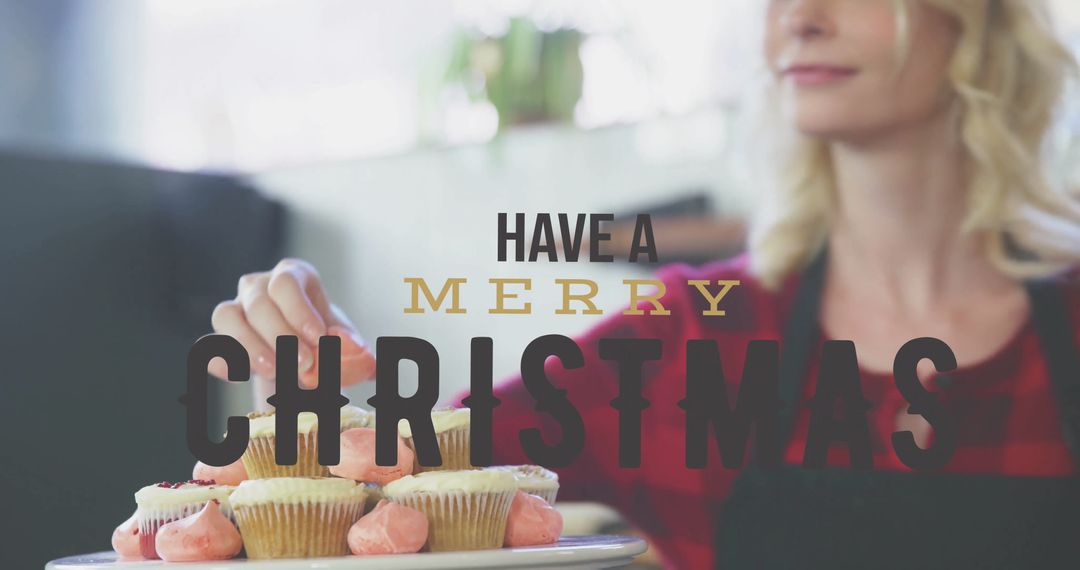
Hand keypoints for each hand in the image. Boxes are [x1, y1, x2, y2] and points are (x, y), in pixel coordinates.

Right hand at [209, 258, 374, 386]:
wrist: (303, 361)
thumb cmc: (323, 341)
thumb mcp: (343, 340)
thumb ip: (352, 345)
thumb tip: (358, 351)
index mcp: (292, 275)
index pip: (286, 283)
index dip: (300, 311)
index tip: (319, 340)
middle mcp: (259, 285)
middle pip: (258, 302)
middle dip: (281, 335)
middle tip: (303, 364)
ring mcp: (235, 308)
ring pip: (227, 316)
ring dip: (250, 346)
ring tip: (275, 370)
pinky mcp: (220, 337)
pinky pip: (209, 344)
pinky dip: (220, 359)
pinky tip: (238, 375)